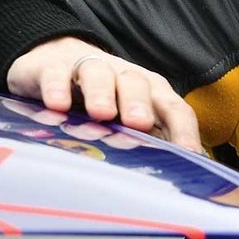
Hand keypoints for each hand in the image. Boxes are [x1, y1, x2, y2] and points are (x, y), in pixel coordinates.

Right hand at [5, 35, 201, 151]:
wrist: (53, 61)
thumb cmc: (98, 97)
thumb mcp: (123, 121)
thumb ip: (147, 144)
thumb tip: (176, 176)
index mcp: (148, 93)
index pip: (173, 108)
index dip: (182, 129)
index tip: (187, 153)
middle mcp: (122, 77)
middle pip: (138, 84)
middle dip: (140, 103)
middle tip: (140, 123)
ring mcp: (87, 69)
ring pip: (99, 74)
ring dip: (102, 92)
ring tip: (101, 113)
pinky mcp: (52, 67)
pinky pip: (56, 73)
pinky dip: (58, 86)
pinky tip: (57, 104)